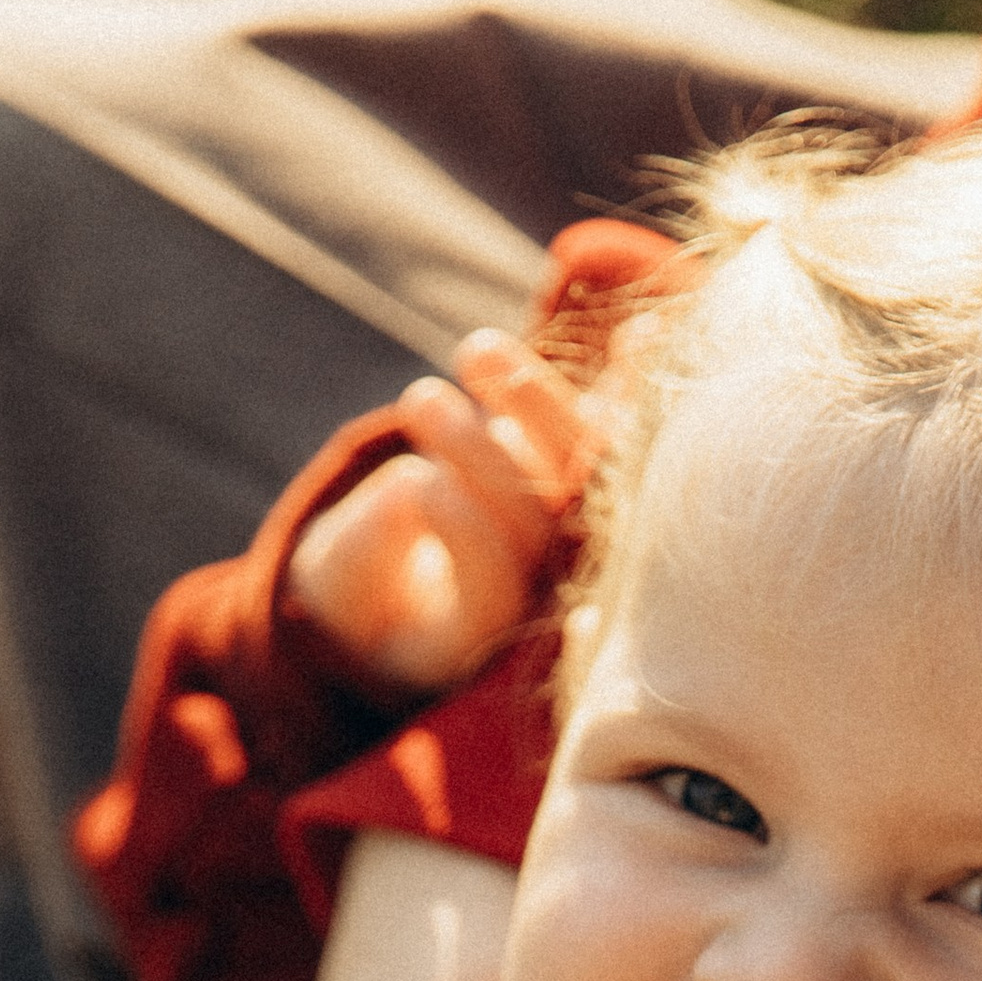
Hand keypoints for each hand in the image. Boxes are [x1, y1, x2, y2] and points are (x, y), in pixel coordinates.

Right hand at [288, 339, 598, 698]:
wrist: (401, 597)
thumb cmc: (360, 593)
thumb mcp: (340, 582)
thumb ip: (369, 545)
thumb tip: (416, 483)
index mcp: (480, 645)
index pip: (495, 587)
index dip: (464, 531)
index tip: (413, 481)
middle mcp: (545, 603)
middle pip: (544, 527)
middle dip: (485, 457)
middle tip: (419, 402)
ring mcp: (575, 547)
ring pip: (578, 477)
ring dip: (537, 403)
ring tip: (475, 352)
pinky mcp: (589, 496)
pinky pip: (616, 446)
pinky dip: (629, 393)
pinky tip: (642, 335)